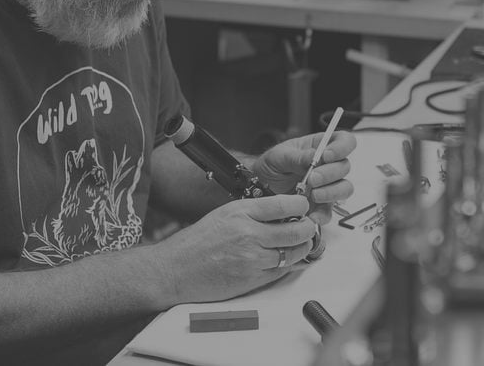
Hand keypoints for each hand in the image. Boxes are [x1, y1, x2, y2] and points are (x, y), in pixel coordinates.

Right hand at [154, 194, 317, 303]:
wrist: (174, 270)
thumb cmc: (196, 242)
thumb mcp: (224, 214)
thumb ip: (253, 212)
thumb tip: (282, 212)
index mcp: (241, 212)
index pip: (284, 204)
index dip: (301, 206)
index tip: (304, 207)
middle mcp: (249, 234)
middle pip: (296, 230)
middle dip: (309, 228)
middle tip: (309, 226)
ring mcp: (252, 258)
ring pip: (293, 252)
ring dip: (303, 247)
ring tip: (302, 243)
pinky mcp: (252, 279)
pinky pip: (282, 271)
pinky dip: (291, 264)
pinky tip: (290, 258)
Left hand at [253, 130, 356, 224]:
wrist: (259, 189)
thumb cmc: (270, 167)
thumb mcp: (279, 156)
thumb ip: (297, 156)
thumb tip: (315, 156)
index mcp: (320, 147)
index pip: (344, 141)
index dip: (342, 147)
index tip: (327, 156)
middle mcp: (327, 166)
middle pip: (345, 166)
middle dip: (330, 173)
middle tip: (312, 178)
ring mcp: (326, 187)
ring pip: (345, 188)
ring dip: (331, 192)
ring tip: (313, 194)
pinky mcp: (321, 206)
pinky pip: (330, 211)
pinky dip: (322, 214)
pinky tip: (310, 214)